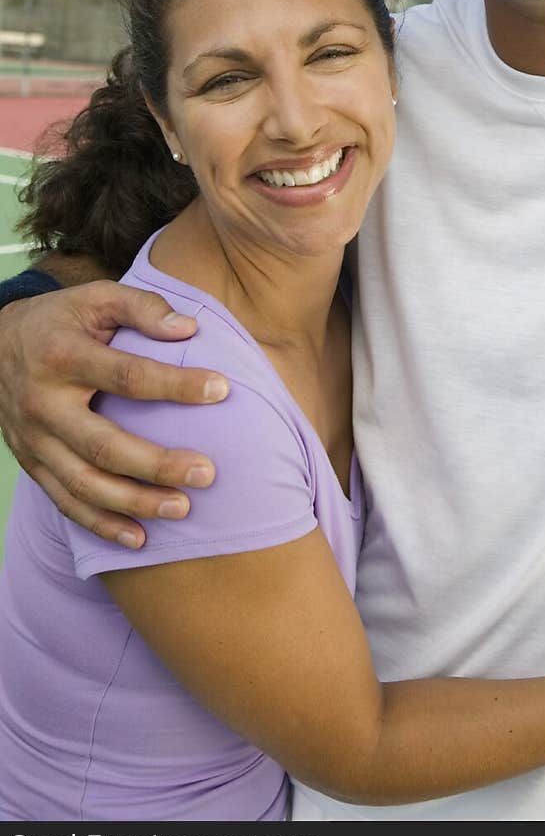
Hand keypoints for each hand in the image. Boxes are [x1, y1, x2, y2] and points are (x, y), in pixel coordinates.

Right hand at [0, 283, 226, 546]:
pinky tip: (139, 538)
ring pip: (85, 484)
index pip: (127, 375)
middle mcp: (45, 404)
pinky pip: (66, 502)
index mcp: (63, 356)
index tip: (221, 389)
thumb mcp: (95, 298)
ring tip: (183, 508)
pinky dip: (101, 525)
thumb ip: (142, 307)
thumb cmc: (61, 320)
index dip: (175, 384)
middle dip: (157, 465)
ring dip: (135, 503)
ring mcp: (34, 440)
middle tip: (207, 473)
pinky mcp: (32, 464)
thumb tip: (188, 328)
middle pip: (104, 444)